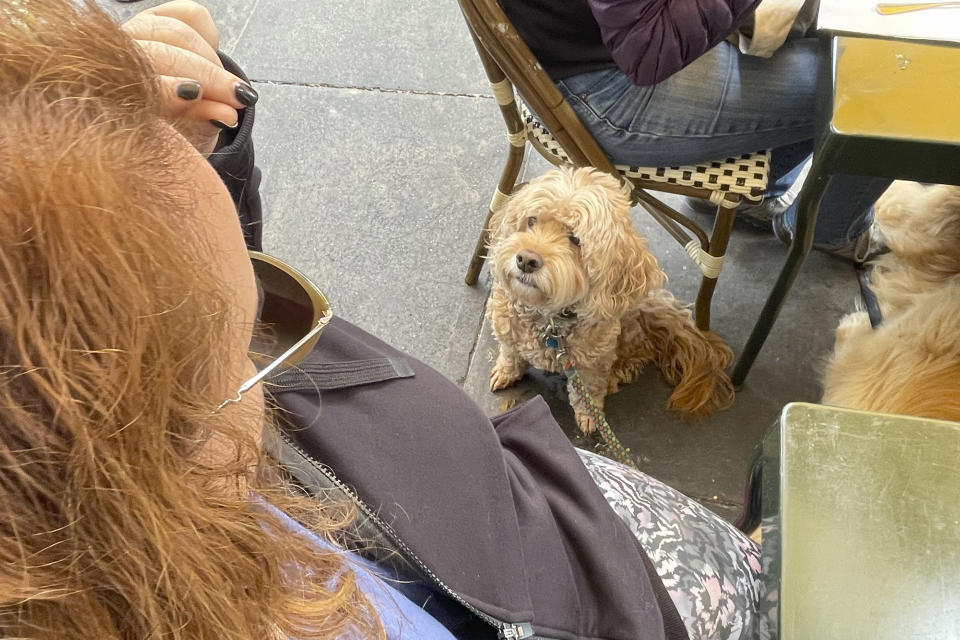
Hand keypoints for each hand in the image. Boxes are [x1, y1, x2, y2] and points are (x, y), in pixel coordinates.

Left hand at [122, 0, 258, 154]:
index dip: (165, 86)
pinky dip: (210, 38)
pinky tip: (215, 62)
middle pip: (159, 52)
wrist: (171, 117)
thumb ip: (200, 123)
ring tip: (232, 90)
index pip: (135, 82)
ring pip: (176, 32)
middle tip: (237, 98)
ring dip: (211, 61)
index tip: (195, 94)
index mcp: (110, 89)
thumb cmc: (171, 133)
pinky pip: (190, 15)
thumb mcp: (185, 138)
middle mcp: (116, 55)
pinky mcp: (161, 17)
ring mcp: (138, 31)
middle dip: (205, 75)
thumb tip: (226, 116)